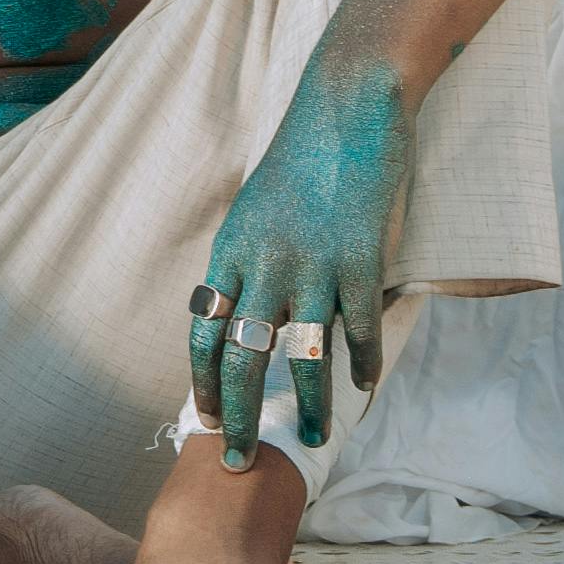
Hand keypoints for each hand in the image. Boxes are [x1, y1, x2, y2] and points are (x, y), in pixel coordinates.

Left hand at [190, 66, 413, 466]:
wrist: (348, 103)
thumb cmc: (306, 154)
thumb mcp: (260, 205)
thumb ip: (254, 257)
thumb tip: (251, 307)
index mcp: (233, 249)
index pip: (203, 329)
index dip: (202, 380)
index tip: (206, 418)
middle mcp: (265, 263)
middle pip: (242, 356)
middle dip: (239, 416)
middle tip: (241, 460)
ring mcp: (314, 263)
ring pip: (302, 356)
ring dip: (305, 405)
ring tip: (310, 438)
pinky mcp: (361, 259)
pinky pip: (357, 329)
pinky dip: (359, 365)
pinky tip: (362, 388)